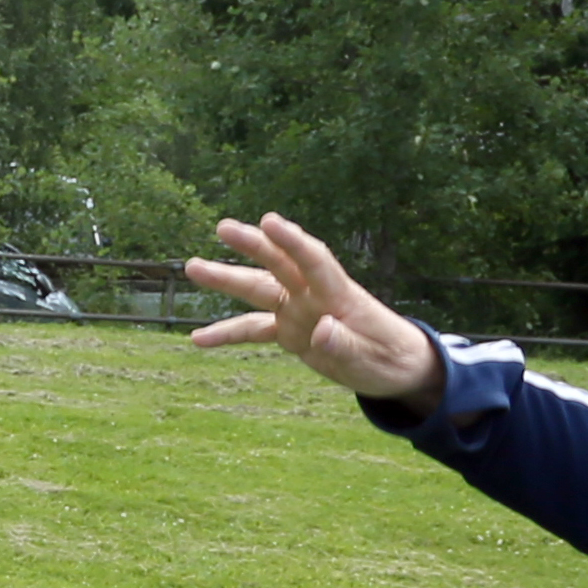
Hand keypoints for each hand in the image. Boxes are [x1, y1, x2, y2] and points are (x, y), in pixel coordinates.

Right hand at [183, 214, 443, 401]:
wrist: (395, 366)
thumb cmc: (388, 358)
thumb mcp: (370, 358)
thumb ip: (344, 344)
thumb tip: (320, 330)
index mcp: (340, 295)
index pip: (313, 260)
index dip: (291, 241)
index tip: (268, 221)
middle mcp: (314, 296)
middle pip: (279, 265)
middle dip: (252, 245)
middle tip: (223, 228)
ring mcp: (299, 311)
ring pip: (258, 290)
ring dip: (227, 278)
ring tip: (192, 266)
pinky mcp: (290, 332)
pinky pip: (253, 330)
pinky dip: (226, 334)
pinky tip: (197, 339)